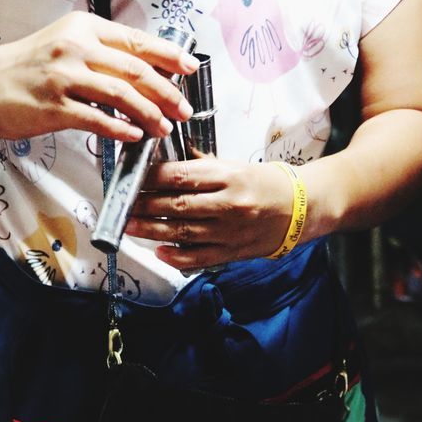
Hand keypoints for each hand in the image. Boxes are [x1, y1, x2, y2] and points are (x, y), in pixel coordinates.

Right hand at [0, 13, 197, 142]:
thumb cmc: (26, 69)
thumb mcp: (64, 46)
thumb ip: (100, 55)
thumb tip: (141, 73)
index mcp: (83, 28)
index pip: (136, 41)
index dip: (169, 57)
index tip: (191, 70)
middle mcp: (76, 47)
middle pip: (136, 70)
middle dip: (167, 93)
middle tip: (184, 110)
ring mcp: (64, 77)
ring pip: (121, 96)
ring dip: (149, 115)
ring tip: (163, 128)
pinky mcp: (54, 107)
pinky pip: (97, 120)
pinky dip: (121, 130)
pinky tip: (135, 137)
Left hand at [126, 158, 297, 268]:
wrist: (300, 209)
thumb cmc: (264, 183)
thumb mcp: (235, 165)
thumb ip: (201, 166)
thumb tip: (166, 163)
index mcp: (228, 176)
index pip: (182, 176)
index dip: (152, 178)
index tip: (132, 178)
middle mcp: (229, 204)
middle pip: (178, 205)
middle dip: (145, 205)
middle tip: (121, 204)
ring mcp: (231, 231)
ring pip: (184, 232)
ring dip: (152, 230)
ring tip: (129, 227)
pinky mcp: (233, 252)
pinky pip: (200, 257)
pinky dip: (178, 257)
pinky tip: (160, 252)